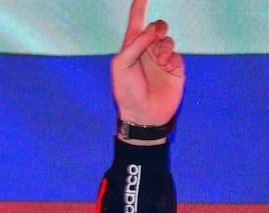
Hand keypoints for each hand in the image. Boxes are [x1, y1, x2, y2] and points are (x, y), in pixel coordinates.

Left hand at [111, 0, 184, 140]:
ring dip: (164, 46)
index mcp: (130, 49)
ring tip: (161, 61)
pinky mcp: (175, 69)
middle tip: (155, 36)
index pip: (136, 23)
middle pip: (156, 27)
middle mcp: (146, 52)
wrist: (144, 114)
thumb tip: (150, 31)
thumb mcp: (122, 66)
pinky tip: (167, 67)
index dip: (139, 7)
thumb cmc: (127, 91)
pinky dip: (172, 58)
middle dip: (157, 28)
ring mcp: (161, 60)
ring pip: (168, 40)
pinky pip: (177, 54)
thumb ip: (134, 45)